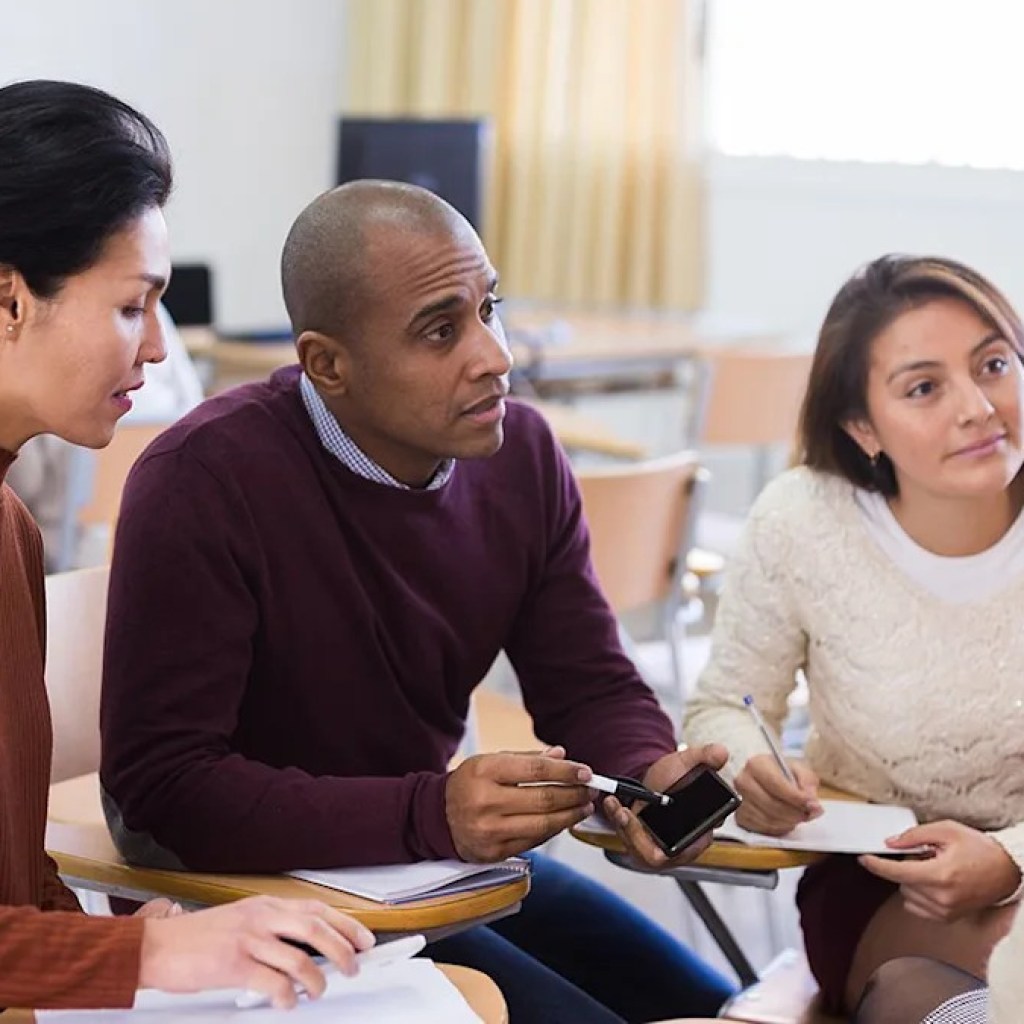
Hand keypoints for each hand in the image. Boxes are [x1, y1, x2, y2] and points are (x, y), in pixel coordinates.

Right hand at [138, 896, 374, 1007]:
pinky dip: (287, 996)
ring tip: (319, 990)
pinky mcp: (233, 965)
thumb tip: (306, 950)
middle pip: (316, 929)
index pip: (316, 909)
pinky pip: (273, 983)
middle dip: (342, 949)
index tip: (364, 939)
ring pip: (299, 957)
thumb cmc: (197, 939)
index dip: (346, 925)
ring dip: (316, 979)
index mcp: (265, 906)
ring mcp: (248, 940)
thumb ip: (271, 929)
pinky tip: (288, 1002)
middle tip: (354, 967)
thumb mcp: (240, 921)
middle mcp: (261, 918)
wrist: (157, 947)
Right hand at [445, 745, 593, 860]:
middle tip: (591, 790)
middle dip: (574, 794)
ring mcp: (489, 830)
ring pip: (543, 824)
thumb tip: (561, 754)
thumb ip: (528, 759)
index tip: (586, 772)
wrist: (438, 816)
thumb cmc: (470, 784)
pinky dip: (553, 830)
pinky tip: (564, 821)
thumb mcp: (492, 761)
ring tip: (584, 806)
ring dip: (570, 815)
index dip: (566, 772)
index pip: (536, 770)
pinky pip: (534, 841)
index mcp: (485, 771)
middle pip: (544, 799)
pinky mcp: (494, 852)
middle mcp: (485, 801)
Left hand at [602, 743, 730, 869]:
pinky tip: (613, 804)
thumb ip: (706, 756)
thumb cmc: (679, 775)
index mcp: (700, 833)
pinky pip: (629, 841)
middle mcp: (680, 846)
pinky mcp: (643, 841)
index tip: (658, 820)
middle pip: (656, 856)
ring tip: (615, 805)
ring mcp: (659, 846)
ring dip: (624, 828)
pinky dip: (618, 823)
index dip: (673, 843)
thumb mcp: (691, 761)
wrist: (663, 776)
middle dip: (637, 836)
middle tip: (624, 813)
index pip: (688, 849)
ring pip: (638, 850)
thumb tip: (721, 753)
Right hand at [733, 753, 821, 835]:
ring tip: (798, 817)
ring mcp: (739, 800)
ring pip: (768, 819)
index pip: (776, 784)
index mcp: (756, 764)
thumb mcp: (798, 769)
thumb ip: (808, 782)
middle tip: (808, 814)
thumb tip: (812, 802)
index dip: (796, 798)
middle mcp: (743, 781)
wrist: (763, 778)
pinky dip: (778, 828)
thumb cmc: (781, 773)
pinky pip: (762, 829)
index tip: (813, 805)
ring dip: (788, 822)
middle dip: (794, 813)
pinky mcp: (740, 817)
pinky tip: (785, 821)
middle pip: (772, 804)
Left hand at [860, 821, 1021, 921]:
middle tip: (926, 856)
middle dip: (906, 867)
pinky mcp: (948, 918)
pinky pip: (918, 907)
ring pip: (908, 895)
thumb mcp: (946, 830)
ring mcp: (945, 911)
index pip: (897, 873)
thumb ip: (914, 836)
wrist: (1006, 870)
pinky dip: (919, 894)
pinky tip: (934, 883)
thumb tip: (890, 843)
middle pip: (901, 882)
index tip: (864, 859)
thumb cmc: (979, 849)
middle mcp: (941, 897)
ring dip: (912, 881)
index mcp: (940, 875)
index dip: (876, 865)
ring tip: (935, 869)